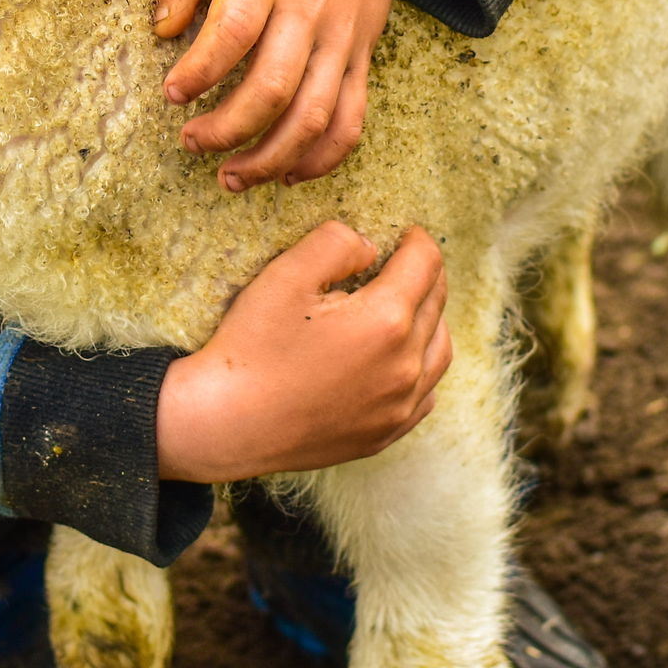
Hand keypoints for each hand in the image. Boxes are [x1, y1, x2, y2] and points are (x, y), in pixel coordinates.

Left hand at [155, 0, 431, 189]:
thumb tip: (163, 30)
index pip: (234, 31)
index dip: (200, 71)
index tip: (171, 95)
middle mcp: (308, 11)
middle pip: (273, 87)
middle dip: (228, 129)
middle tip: (191, 142)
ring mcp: (341, 40)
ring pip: (314, 116)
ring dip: (271, 158)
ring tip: (231, 177)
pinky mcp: (362, 58)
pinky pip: (350, 120)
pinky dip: (321, 158)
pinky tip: (285, 172)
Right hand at [155, 223, 450, 481]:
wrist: (228, 423)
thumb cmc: (253, 346)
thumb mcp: (287, 274)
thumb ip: (336, 243)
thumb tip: (370, 247)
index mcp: (386, 321)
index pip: (426, 264)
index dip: (417, 240)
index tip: (406, 233)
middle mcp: (405, 367)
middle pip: (436, 304)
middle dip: (424, 274)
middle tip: (404, 260)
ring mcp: (398, 407)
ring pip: (439, 351)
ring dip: (430, 319)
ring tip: (405, 304)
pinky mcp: (385, 435)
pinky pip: (425, 394)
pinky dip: (421, 367)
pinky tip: (397, 358)